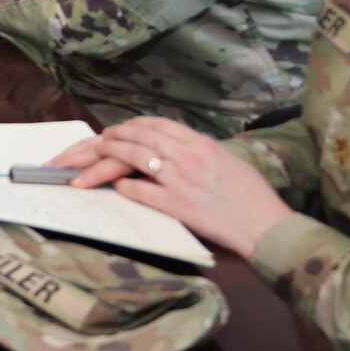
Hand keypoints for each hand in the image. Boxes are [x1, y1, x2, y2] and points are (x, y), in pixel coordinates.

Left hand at [48, 117, 293, 257]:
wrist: (267, 226)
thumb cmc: (250, 195)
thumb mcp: (225, 160)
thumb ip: (195, 149)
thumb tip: (166, 145)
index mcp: (199, 142)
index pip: (153, 124)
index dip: (127, 126)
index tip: (112, 131)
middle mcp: (187, 155)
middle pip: (134, 137)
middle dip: (103, 140)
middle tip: (84, 147)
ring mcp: (180, 179)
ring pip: (130, 158)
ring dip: (102, 160)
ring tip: (82, 166)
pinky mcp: (177, 205)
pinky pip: (139, 191)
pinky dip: (122, 186)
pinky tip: (111, 187)